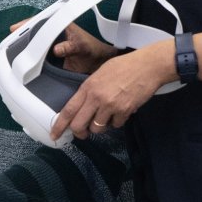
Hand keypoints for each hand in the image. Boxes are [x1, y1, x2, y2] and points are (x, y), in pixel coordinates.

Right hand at [8, 19, 119, 73]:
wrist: (98, 62)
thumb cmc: (92, 49)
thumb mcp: (82, 46)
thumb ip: (70, 46)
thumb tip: (56, 49)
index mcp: (59, 24)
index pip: (39, 20)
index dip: (26, 24)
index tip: (15, 29)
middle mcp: (52, 32)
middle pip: (32, 32)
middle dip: (20, 37)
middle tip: (9, 43)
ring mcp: (50, 45)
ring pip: (32, 44)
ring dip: (23, 48)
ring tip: (12, 54)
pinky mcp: (49, 57)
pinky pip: (36, 56)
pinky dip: (29, 59)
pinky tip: (22, 64)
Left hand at [49, 41, 173, 141]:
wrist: (147, 66)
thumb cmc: (124, 66)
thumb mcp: (100, 74)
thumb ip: (90, 90)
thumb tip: (82, 107)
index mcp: (88, 87)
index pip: (68, 110)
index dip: (59, 125)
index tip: (54, 135)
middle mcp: (96, 97)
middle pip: (79, 125)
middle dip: (80, 133)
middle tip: (84, 133)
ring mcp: (110, 105)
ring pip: (97, 128)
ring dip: (101, 126)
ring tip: (108, 115)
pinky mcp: (124, 111)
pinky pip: (115, 125)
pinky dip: (117, 121)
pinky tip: (122, 110)